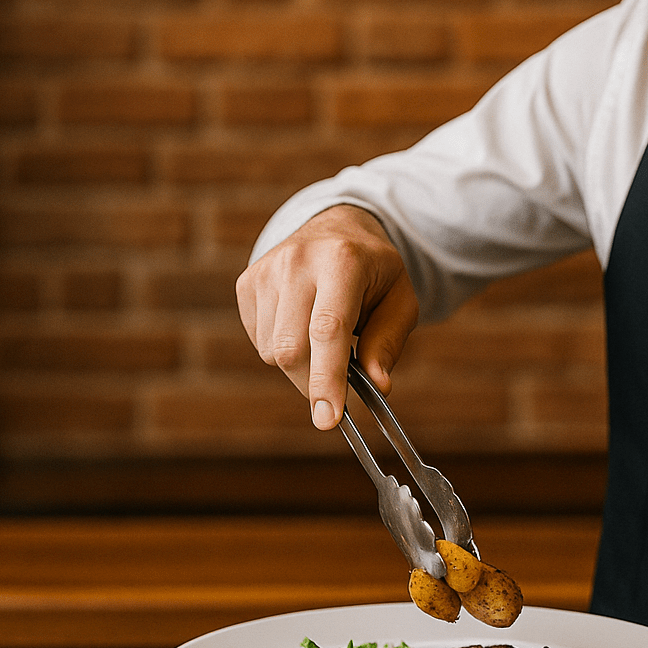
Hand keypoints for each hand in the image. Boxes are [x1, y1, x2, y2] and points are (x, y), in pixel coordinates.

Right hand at [236, 205, 419, 428]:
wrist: (336, 228)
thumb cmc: (374, 273)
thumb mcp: (400, 300)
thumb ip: (389, 342)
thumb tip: (378, 386)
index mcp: (342, 261)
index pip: (328, 330)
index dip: (326, 379)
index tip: (328, 419)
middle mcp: (298, 261)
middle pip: (291, 349)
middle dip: (313, 383)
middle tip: (338, 392)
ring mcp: (266, 270)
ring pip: (272, 351)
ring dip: (301, 364)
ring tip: (325, 338)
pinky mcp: (246, 283)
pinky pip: (258, 341)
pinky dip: (282, 349)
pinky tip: (302, 325)